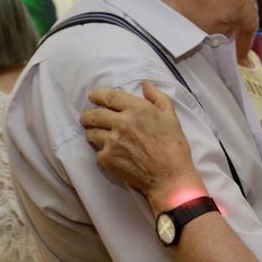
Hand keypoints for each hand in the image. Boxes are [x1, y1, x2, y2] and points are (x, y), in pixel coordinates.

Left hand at [80, 82, 204, 208]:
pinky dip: (101, 151)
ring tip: (95, 135)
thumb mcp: (171, 117)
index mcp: (137, 109)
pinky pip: (97, 151)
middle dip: (88, 115)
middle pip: (94, 114)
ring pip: (91, 132)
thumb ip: (157, 97)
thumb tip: (145, 84)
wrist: (170, 178)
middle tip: (87, 118)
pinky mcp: (107, 159)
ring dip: (92, 132)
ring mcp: (112, 141)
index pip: (108, 96)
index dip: (97, 95)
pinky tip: (110, 153)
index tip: (93, 97)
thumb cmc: (174, 147)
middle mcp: (121, 122)